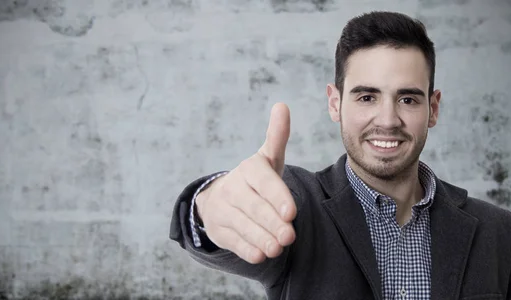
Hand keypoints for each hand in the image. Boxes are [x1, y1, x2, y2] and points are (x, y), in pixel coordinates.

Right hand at [196, 103, 296, 263]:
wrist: (222, 198)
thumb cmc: (256, 179)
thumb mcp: (267, 158)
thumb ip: (277, 136)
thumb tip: (282, 106)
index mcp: (249, 169)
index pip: (263, 182)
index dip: (277, 197)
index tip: (292, 212)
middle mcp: (233, 188)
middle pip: (254, 207)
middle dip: (273, 223)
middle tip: (290, 236)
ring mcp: (223, 210)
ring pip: (244, 226)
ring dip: (262, 238)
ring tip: (279, 248)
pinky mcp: (219, 229)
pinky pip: (233, 240)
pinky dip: (247, 249)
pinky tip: (261, 254)